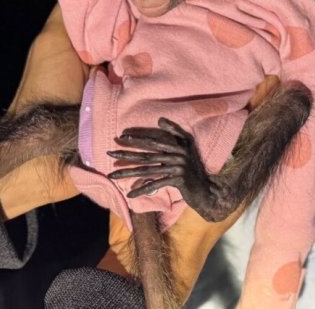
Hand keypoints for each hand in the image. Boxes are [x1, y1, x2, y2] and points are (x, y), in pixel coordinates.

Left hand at [106, 118, 237, 221]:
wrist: (206, 188)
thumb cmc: (195, 165)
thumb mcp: (188, 144)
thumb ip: (174, 131)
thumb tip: (159, 119)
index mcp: (176, 145)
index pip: (152, 141)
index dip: (136, 139)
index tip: (120, 138)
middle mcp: (175, 155)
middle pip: (145, 155)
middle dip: (126, 154)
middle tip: (108, 153)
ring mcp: (175, 168)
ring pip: (146, 170)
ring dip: (128, 173)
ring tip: (112, 175)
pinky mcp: (176, 181)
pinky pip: (155, 185)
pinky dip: (142, 189)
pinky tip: (129, 194)